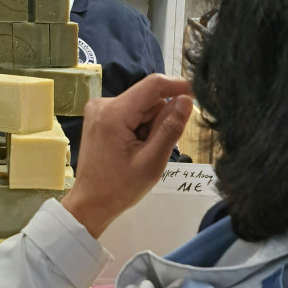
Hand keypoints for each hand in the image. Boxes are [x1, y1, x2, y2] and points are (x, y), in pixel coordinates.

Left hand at [61, 75, 193, 238]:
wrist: (90, 202)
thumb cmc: (120, 187)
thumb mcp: (152, 161)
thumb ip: (170, 128)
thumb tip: (187, 99)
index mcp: (114, 113)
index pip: (153, 84)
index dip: (178, 86)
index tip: (197, 95)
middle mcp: (103, 103)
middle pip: (148, 98)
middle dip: (159, 119)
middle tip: (153, 149)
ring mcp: (99, 109)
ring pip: (141, 107)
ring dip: (149, 126)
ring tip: (140, 152)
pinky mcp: (100, 116)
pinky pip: (131, 113)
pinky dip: (139, 128)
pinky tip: (132, 148)